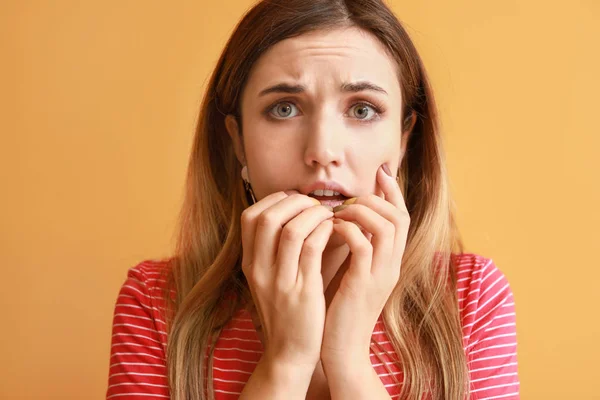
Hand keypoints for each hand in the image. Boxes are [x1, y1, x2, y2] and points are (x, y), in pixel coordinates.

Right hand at [240, 190, 333, 369]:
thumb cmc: (287, 310)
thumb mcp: (270, 279)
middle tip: (315, 205)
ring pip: (291, 230)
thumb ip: (275, 249)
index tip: (295, 201)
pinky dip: (325, 231)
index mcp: (250, 264)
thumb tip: (295, 211)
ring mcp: (280, 281)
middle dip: (295, 202)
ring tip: (328, 216)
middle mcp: (260, 270)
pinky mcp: (303, 292)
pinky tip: (334, 231)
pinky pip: (312, 248)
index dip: (274, 200)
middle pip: (268, 217)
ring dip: (314, 214)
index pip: (250, 216)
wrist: (290, 353)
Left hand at [320, 164, 409, 367]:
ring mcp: (380, 275)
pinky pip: (363, 246)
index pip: (401, 218)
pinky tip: (331, 229)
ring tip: (339, 212)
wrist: (341, 349)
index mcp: (390, 261)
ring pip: (386, 227)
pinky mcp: (363, 285)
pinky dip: (347, 231)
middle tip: (351, 197)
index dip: (393, 192)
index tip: (379, 173)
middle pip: (400, 217)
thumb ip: (354, 247)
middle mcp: (391, 265)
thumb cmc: (340, 308)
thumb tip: (343, 218)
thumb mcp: (352, 272)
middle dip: (377, 198)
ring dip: (361, 212)